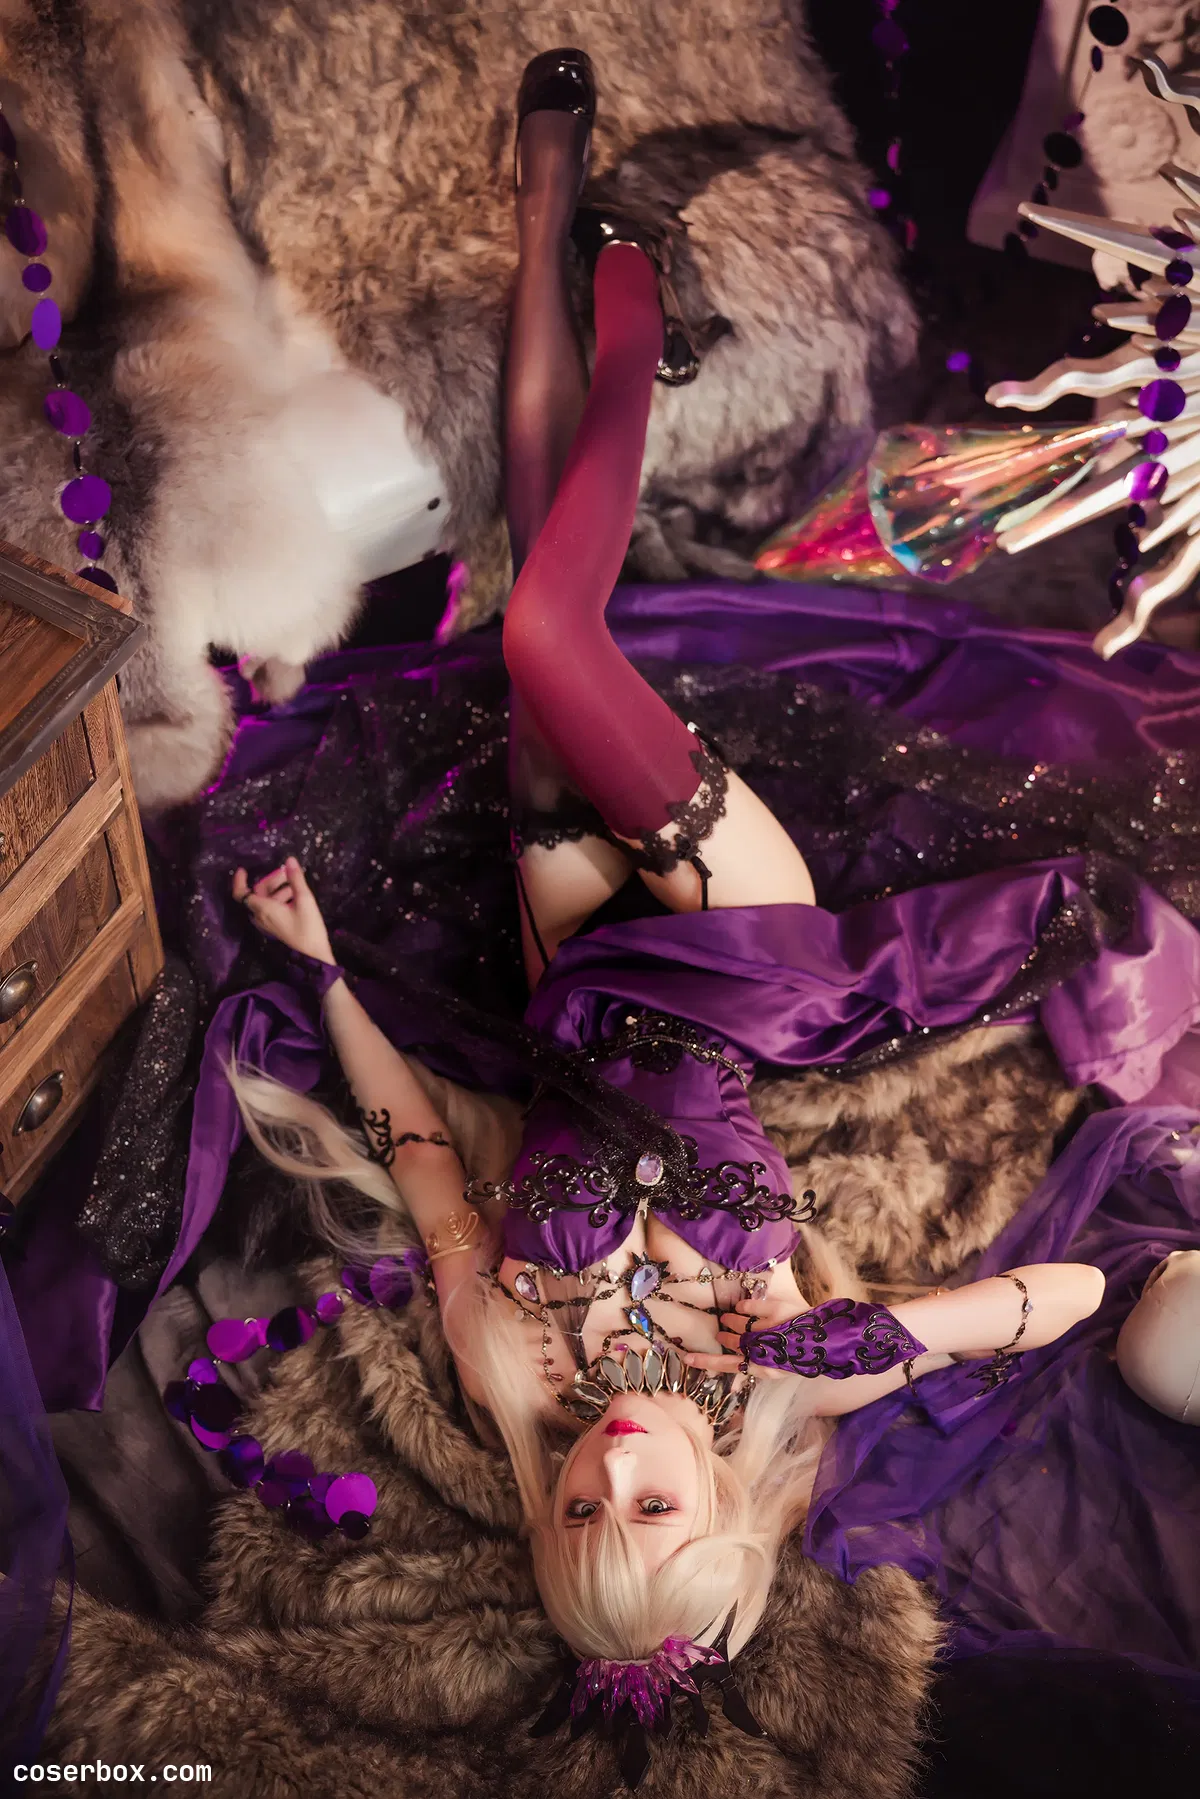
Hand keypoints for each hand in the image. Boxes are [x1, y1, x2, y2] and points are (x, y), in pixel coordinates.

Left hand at [232, 857, 335, 963]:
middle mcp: (261, 916)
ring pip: (266, 901)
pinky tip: (296, 896)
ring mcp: (267, 923)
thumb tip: (289, 860)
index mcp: (263, 909)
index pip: (241, 894)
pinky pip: (271, 909)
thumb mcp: (305, 900)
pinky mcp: (274, 927)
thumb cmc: (308, 927)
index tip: (244, 869)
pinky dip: (279, 899)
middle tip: (287, 872)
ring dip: (278, 889)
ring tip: (296, 884)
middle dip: (272, 880)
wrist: (313, 955)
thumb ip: (296, 879)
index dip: (239, 881)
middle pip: (258, 893)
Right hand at [681, 1295, 799, 1377]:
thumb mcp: (776, 1369)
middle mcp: (765, 1350)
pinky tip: (743, 1308)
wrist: (829, 1340)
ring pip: (740, 1324)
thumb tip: (733, 1380)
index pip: (728, 1365)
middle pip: (733, 1342)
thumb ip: (754, 1370)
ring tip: (730, 1319)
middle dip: (724, 1335)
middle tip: (719, 1330)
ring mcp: (771, 1330)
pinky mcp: (778, 1312)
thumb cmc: (799, 1355)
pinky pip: (751, 1307)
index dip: (707, 1361)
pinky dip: (744, 1306)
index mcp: (763, 1368)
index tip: (687, 1357)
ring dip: (733, 1320)